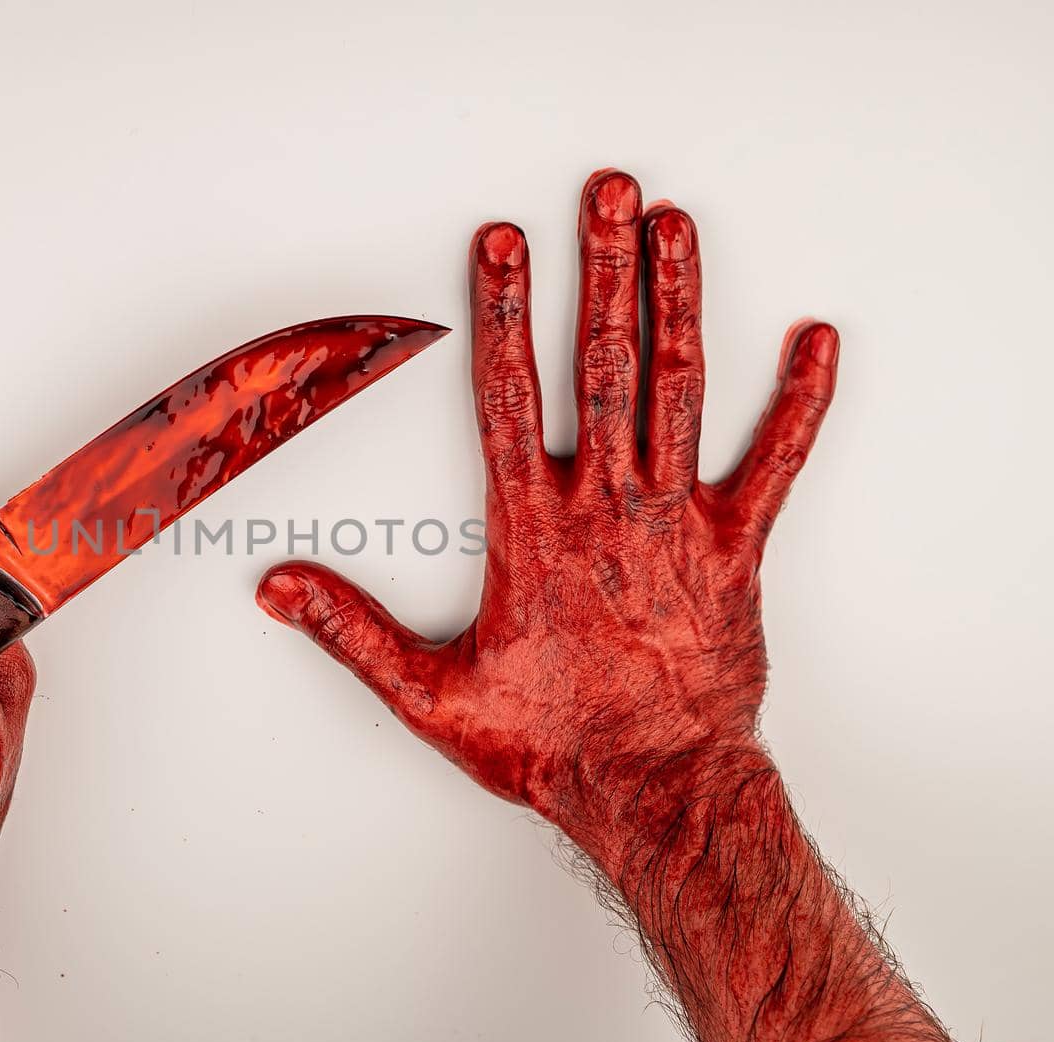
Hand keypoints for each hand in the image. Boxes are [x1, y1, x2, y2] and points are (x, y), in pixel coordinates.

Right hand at [256, 169, 837, 865]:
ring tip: (675, 228)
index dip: (505, 312)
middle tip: (608, 194)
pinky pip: (777, 465)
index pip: (510, 397)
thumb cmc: (554, 744)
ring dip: (677, 302)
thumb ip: (352, 632)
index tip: (504, 244)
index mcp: (534, 529)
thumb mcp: (430, 695)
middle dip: (602, 271)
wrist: (658, 791)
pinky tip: (817, 343)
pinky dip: (801, 403)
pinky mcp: (736, 550)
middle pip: (603, 365)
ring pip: (678, 390)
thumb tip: (281, 589)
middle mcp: (607, 507)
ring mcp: (677, 522)